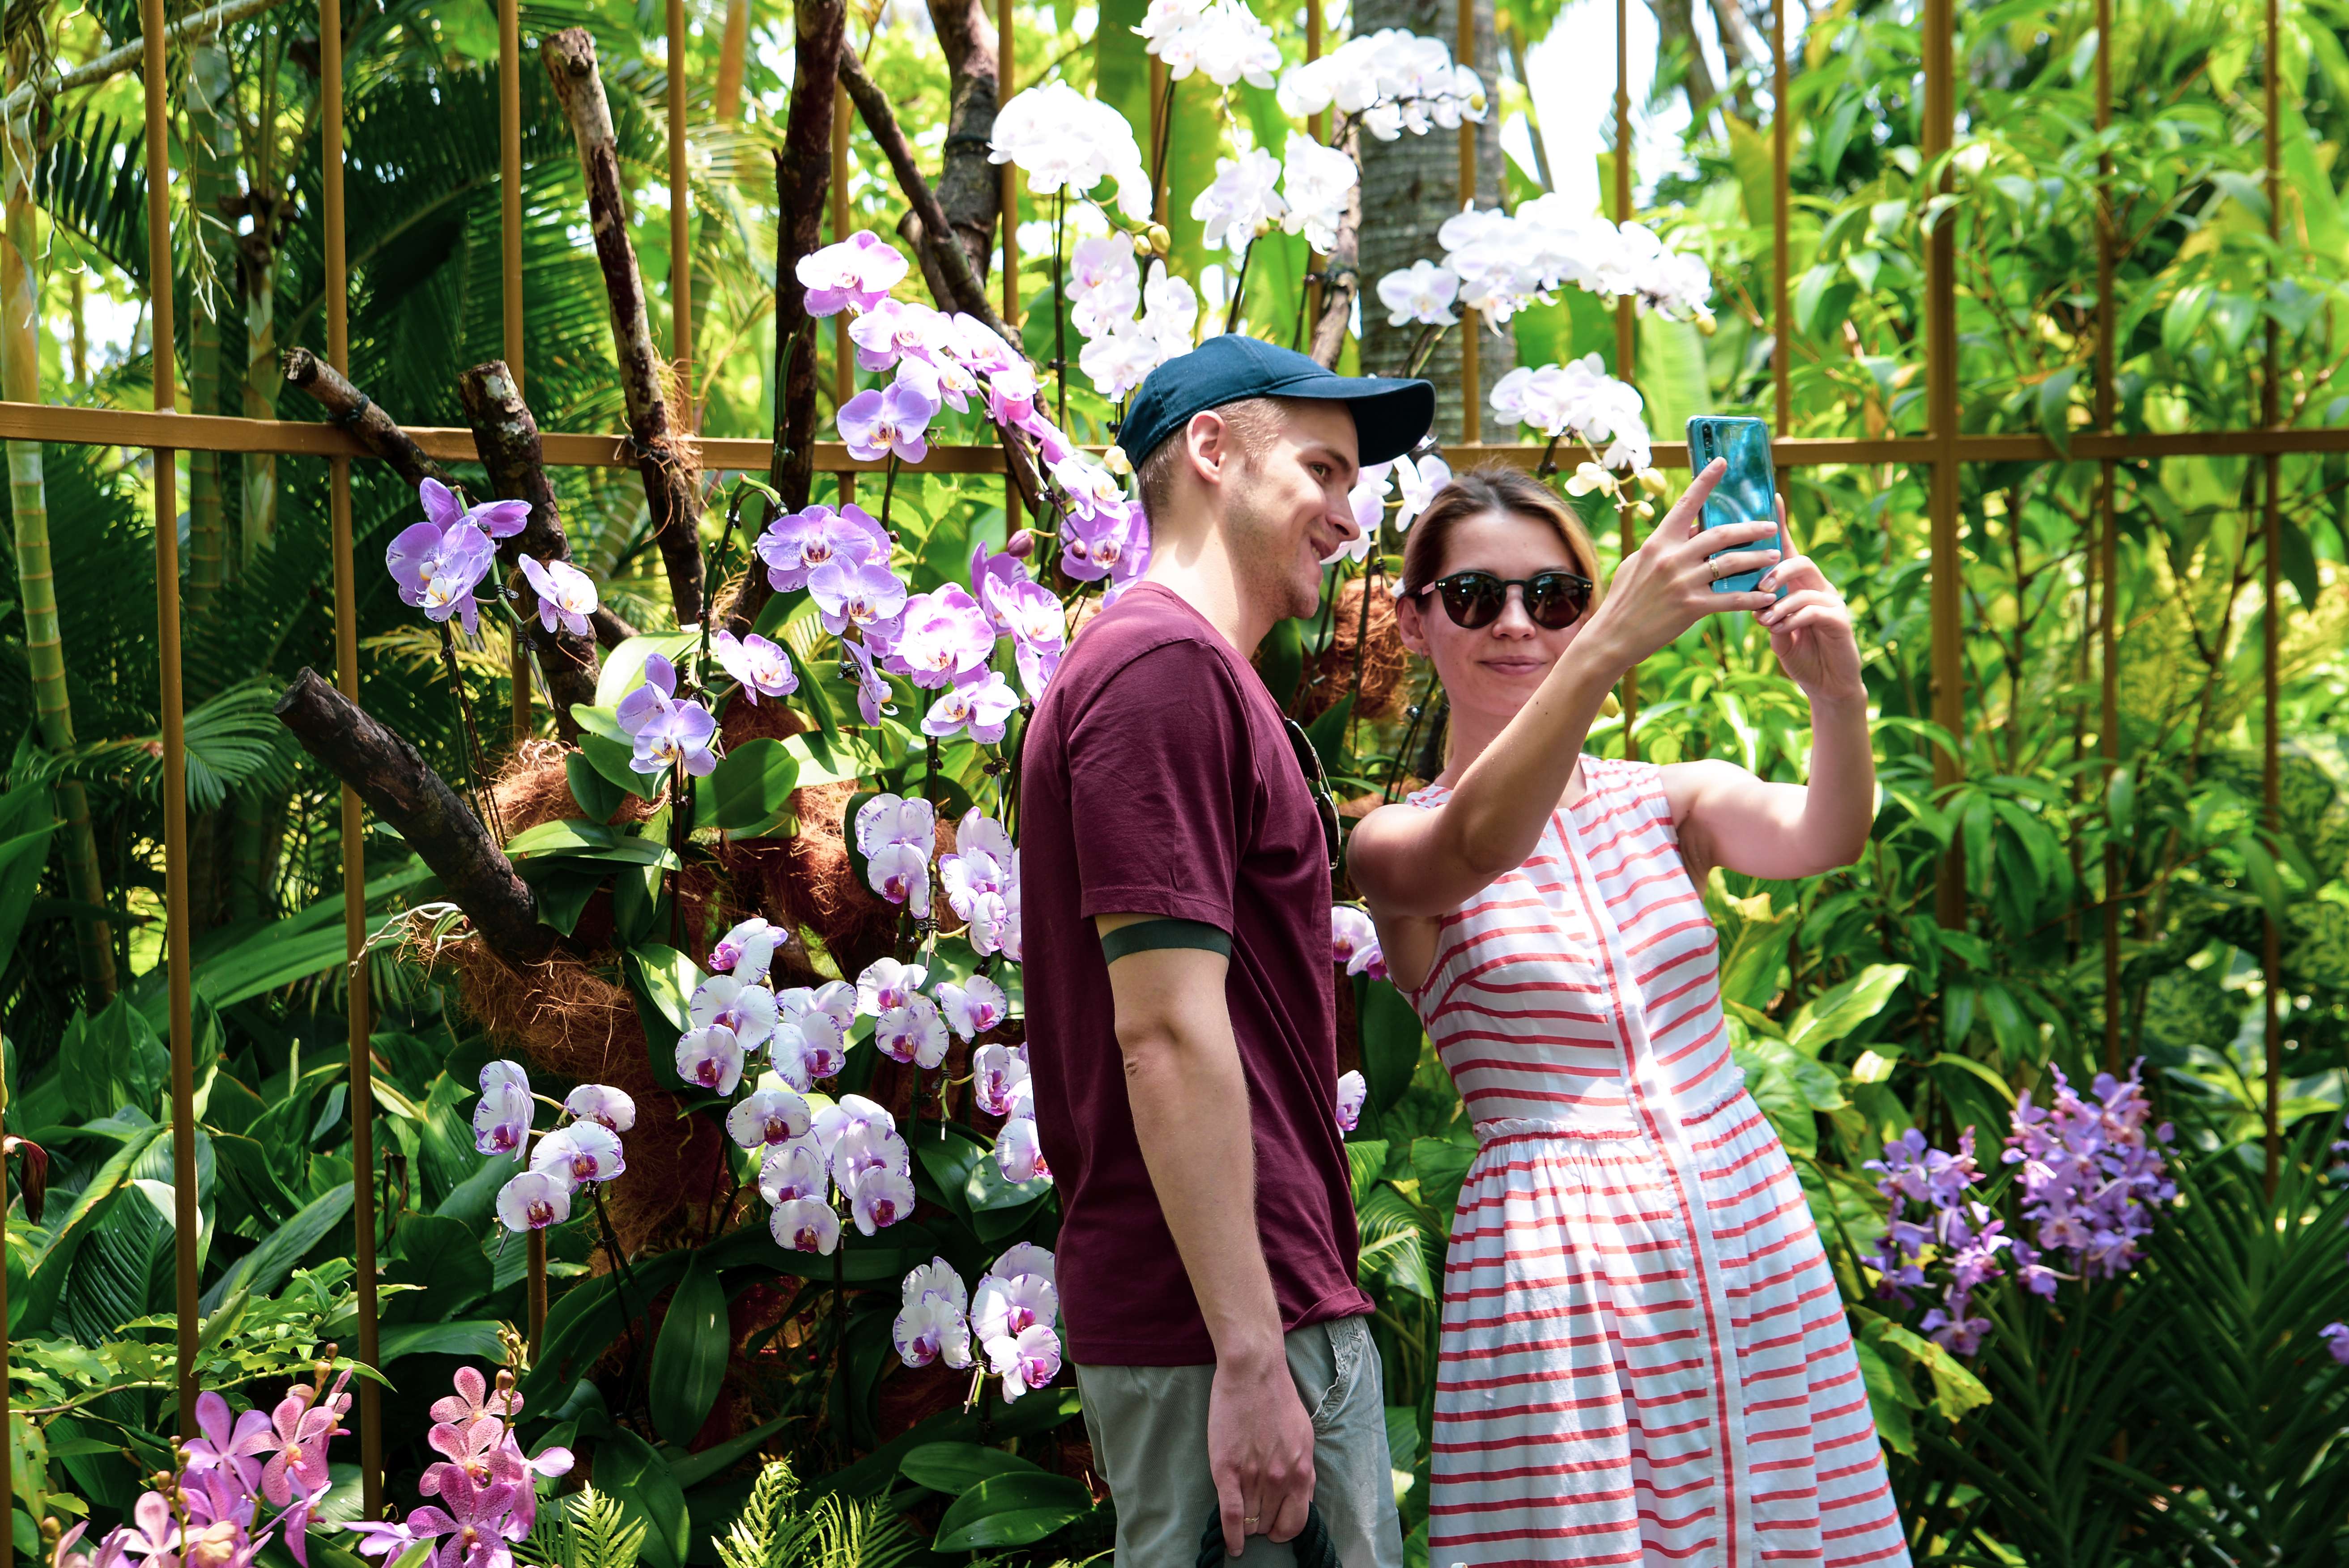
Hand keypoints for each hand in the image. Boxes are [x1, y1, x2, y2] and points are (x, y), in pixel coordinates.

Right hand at [1207, 1350, 1315, 1555]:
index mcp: (1303, 1471)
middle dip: (1264, 1525)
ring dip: (1248, 1526)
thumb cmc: (1278, 1399)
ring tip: (1242, 1520)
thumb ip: (1302, 1469)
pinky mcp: (1227, 1470)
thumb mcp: (1304, 1437)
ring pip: (1252, 1521)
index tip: (1275, 1528)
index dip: (1284, 1529)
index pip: (1297, 1522)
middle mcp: (1281, 1478)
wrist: (1253, 1372)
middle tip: (1256, 1519)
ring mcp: (1254, 1475)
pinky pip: (1231, 1515)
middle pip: (1271, 1523)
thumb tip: (1299, 1495)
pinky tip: (1233, 1545)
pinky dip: (1232, 1535)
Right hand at [1584, 458, 1779, 672]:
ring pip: (1731, 563)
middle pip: (1720, 534)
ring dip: (1757, 558)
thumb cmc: (1625, 598)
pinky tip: (1767, 597)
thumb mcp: (1640, 564)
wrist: (1613, 636)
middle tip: (1771, 525)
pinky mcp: (1691, 608)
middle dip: (1751, 528)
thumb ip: (1666, 546)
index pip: (1686, 504)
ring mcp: (1682, 583)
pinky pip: (1731, 599)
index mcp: (1658, 542)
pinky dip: (1753, 598)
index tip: (1722, 462)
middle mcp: (1671, 558)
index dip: (1705, 481)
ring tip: (1775, 556)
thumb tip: (1693, 531)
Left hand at [1756, 501, 1864, 701]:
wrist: (1825, 684)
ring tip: (1764, 619)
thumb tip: (1747, 597)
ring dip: (1779, 602)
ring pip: (1805, 586)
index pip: (1788, 548)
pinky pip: (1814, 610)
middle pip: (1798, 560)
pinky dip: (1792, 619)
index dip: (1780, 523)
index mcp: (1799, 584)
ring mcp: (1832, 602)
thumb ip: (1762, 609)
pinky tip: (1779, 630)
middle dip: (1775, 570)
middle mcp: (1818, 586)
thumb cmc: (1798, 652)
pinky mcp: (1840, 621)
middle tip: (1758, 587)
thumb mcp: (1773, 628)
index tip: (1771, 496)